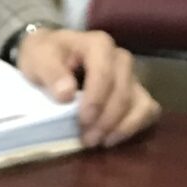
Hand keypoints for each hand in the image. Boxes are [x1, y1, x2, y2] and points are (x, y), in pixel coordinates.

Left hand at [14, 27, 160, 147]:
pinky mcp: (135, 92)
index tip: (83, 121)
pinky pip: (148, 111)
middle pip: (123, 92)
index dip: (96, 100)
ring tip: (99, 141)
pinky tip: (112, 138)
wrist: (50, 55)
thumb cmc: (45, 55)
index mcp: (98, 44)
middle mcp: (120, 58)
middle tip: (87, 139)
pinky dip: (134, 126)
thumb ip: (50, 72)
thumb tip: (67, 95)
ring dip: (122, 126)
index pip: (104, 73)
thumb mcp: (38, 58)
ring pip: (140, 103)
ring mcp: (131, 76)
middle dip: (106, 120)